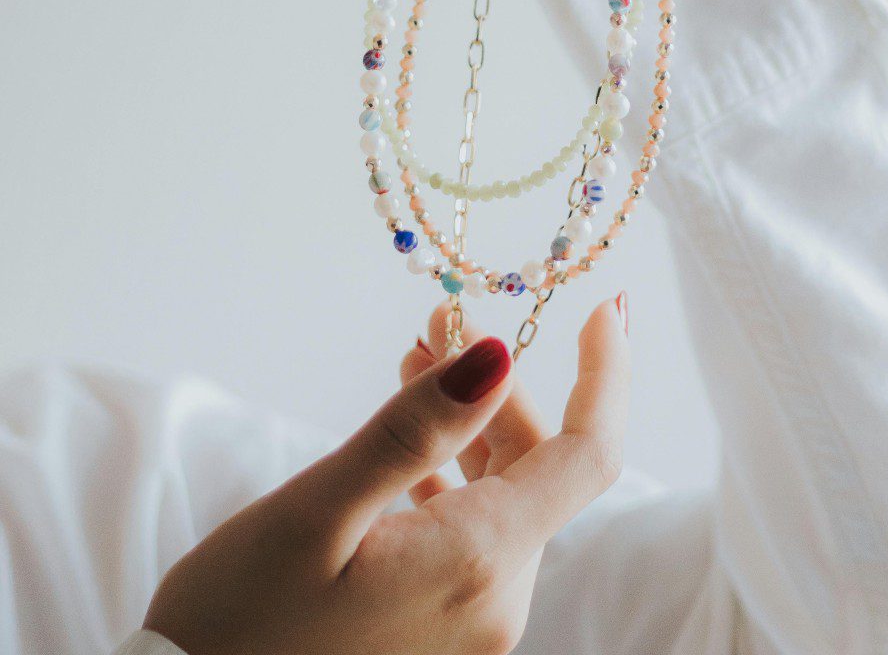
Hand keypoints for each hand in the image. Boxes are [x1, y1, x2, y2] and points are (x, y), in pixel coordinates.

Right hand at [143, 296, 629, 654]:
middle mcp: (496, 599)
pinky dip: (449, 469)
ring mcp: (474, 619)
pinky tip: (410, 436)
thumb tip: (496, 354)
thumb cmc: (239, 620)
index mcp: (478, 563)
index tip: (601, 309)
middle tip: (439, 323)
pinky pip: (474, 527)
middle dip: (499, 386)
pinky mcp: (445, 624)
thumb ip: (413, 432)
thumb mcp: (318, 510)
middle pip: (537, 465)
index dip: (603, 374)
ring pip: (503, 493)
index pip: (587, 454)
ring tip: (416, 358)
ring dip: (471, 421)